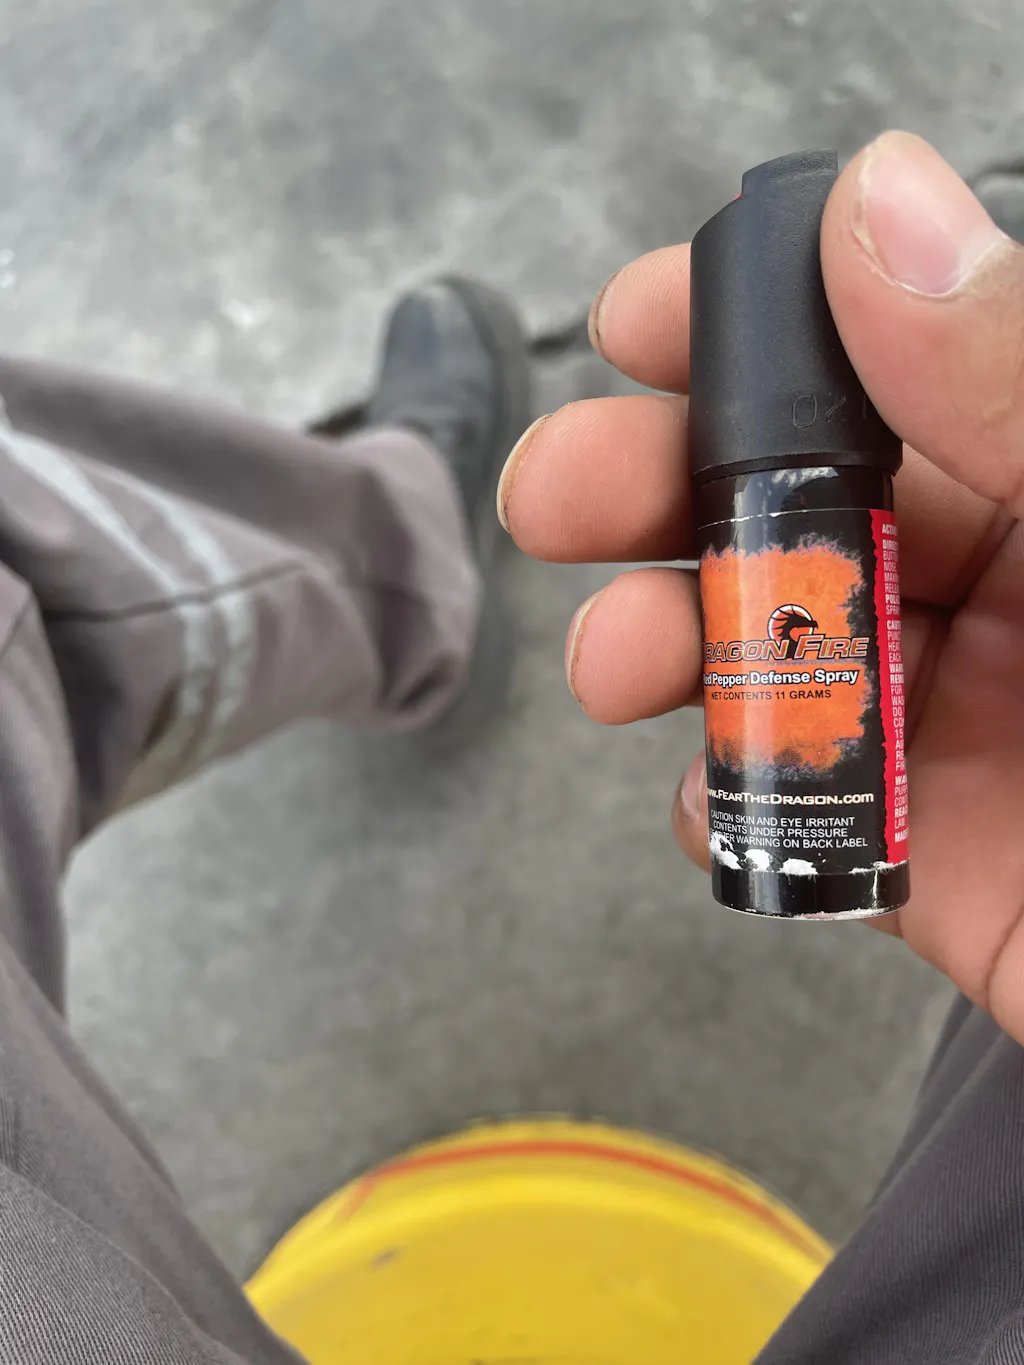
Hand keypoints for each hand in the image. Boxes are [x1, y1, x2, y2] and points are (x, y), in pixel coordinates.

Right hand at [499, 132, 1023, 1042]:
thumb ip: (1017, 384)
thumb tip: (879, 204)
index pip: (883, 366)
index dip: (753, 329)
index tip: (639, 322)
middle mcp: (996, 579)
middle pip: (788, 501)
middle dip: (649, 487)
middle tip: (558, 496)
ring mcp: (946, 719)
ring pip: (759, 647)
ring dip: (655, 638)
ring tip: (614, 662)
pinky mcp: (912, 853)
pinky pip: (784, 802)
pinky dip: (723, 794)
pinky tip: (713, 790)